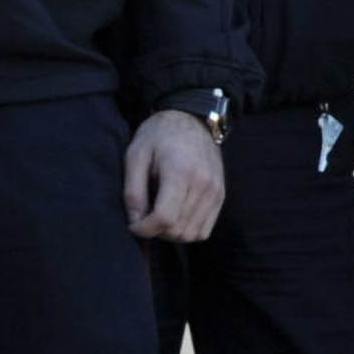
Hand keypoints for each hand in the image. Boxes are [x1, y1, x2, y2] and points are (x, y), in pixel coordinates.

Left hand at [124, 112, 226, 242]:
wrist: (192, 119)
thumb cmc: (159, 135)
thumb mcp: (136, 155)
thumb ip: (133, 191)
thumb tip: (135, 221)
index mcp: (180, 172)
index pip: (164, 218)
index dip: (144, 229)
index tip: (133, 224)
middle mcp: (203, 184)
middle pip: (178, 230)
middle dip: (156, 231)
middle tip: (144, 217)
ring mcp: (216, 191)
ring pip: (192, 234)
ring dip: (171, 233)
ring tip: (159, 216)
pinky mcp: (220, 196)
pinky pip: (204, 230)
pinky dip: (187, 230)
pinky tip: (175, 216)